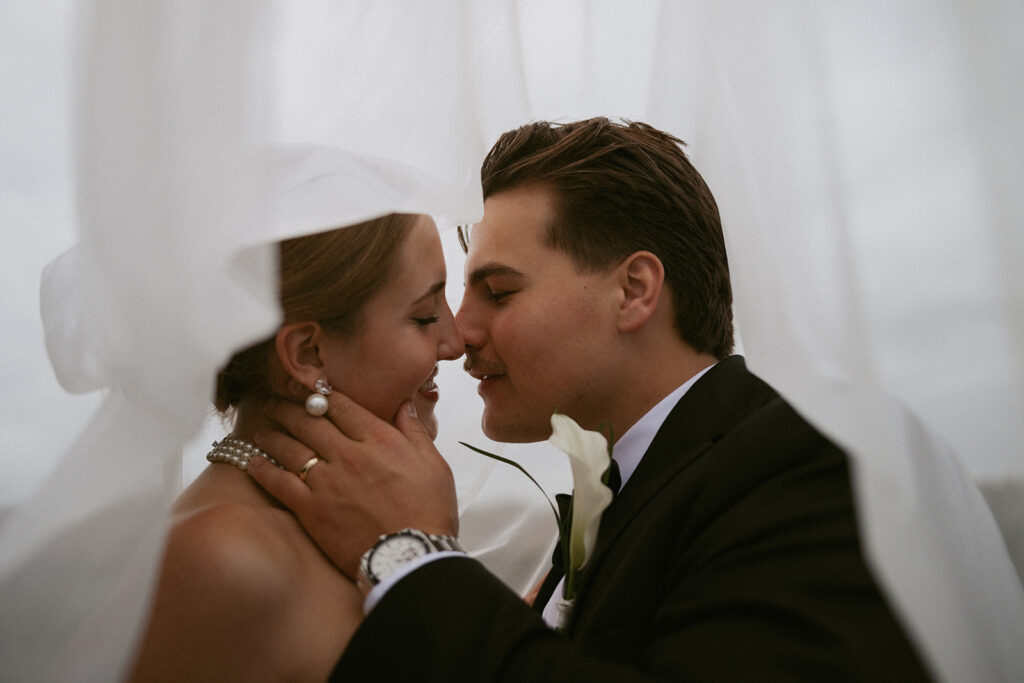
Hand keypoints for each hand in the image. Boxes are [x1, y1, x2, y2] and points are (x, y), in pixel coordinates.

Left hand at [247, 393, 458, 579]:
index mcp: (379, 440)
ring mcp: (327, 481)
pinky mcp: (311, 509)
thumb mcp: (434, 465)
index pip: (341, 406)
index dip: (320, 394)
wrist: (411, 557)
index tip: (307, 389)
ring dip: (272, 433)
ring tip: (262, 428)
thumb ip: (415, 432)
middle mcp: (349, 454)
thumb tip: (404, 407)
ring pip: (289, 447)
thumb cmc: (428, 513)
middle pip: (309, 421)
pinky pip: (279, 483)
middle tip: (275, 402)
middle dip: (288, 407)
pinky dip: (263, 470)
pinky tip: (254, 462)